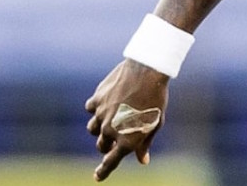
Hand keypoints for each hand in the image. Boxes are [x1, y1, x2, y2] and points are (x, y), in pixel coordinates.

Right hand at [85, 59, 170, 180]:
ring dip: (99, 128)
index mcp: (127, 140)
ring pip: (92, 129)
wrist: (148, 71)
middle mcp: (111, 130)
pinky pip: (91, 108)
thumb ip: (145, 143)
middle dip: (106, 145)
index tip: (97, 177)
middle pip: (101, 145)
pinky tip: (106, 102)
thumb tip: (143, 160)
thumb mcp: (155, 123)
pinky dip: (96, 108)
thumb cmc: (156, 98)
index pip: (110, 162)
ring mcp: (102, 114)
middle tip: (114, 139)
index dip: (103, 171)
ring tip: (110, 120)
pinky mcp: (97, 99)